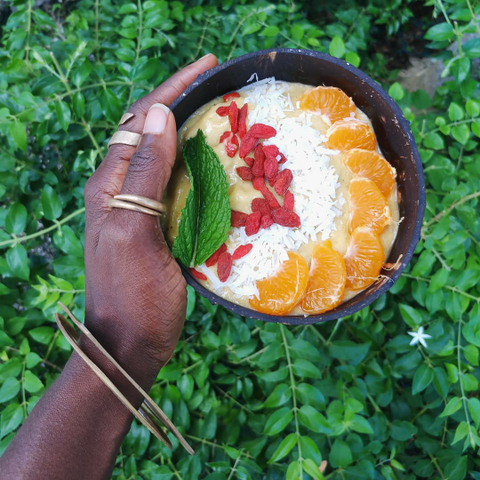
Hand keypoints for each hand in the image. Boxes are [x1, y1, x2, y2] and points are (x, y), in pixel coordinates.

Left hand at [82, 54, 217, 388]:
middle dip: (185, 104)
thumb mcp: (136, 231)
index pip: (140, 120)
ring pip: (170, 158)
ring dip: (196, 135)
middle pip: (154, 133)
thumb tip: (157, 113)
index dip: (172, 89)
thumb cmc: (133, 294)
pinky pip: (182, 186)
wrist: (132, 341)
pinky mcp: (162, 225)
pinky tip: (222, 166)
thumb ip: (144, 173)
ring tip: (226, 118)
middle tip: (221, 88)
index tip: (206, 66)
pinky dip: (202, 170)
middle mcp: (125, 189)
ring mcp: (144, 208)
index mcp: (112, 184)